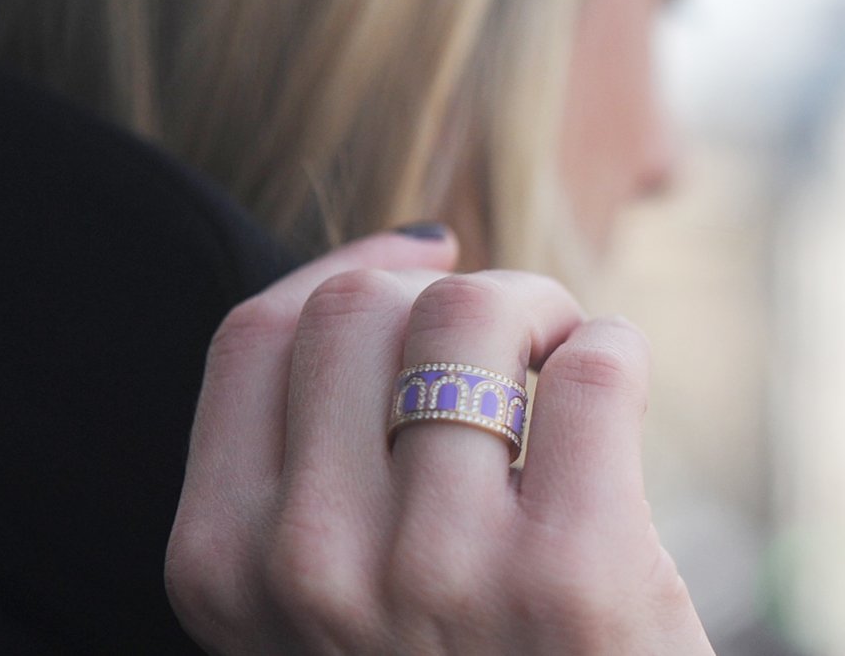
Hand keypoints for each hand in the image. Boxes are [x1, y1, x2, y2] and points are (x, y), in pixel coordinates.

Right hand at [165, 228, 713, 653]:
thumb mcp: (332, 595)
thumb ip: (316, 459)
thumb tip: (399, 250)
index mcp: (227, 570)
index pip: (259, 334)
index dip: (352, 272)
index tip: (422, 270)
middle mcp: (312, 570)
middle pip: (361, 307)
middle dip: (452, 289)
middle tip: (517, 342)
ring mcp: (440, 573)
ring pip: (473, 312)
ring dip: (543, 311)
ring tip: (567, 368)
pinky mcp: (574, 575)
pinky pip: (594, 367)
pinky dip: (616, 353)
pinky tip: (616, 404)